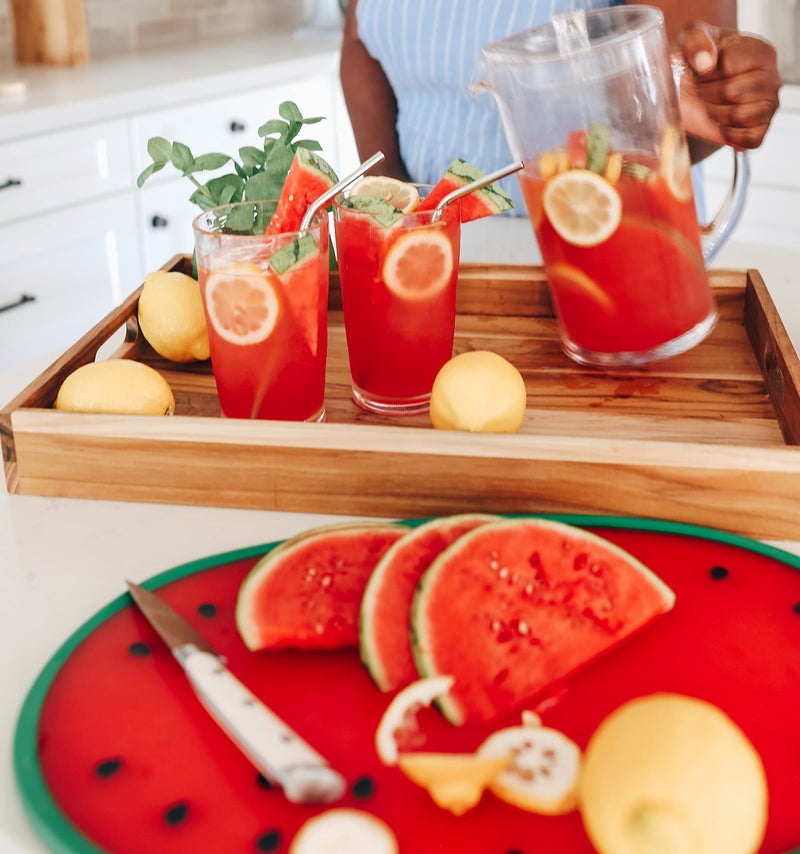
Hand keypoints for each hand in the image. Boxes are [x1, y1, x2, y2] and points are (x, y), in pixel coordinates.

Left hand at [675, 22, 781, 149]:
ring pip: (740, 117)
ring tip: (713, 105)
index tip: (703, 71)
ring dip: (717, 115)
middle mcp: (771, 78)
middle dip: (709, 95)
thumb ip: (697, 41)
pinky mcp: (759, 130)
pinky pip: (748, 139)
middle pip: (733, 93)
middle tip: (705, 90)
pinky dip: (729, 136)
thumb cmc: (695, 62)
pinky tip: (722, 124)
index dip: (707, 74)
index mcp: (760, 52)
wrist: (687, 91)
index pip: (730, 67)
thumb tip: (707, 63)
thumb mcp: (691, 39)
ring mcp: (768, 106)